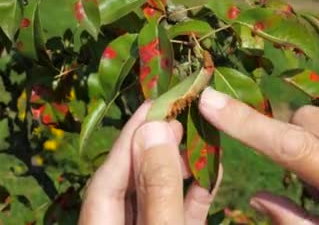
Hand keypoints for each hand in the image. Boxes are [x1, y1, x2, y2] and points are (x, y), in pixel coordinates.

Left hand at [79, 102, 221, 224]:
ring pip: (157, 197)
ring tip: (199, 144)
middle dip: (155, 149)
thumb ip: (159, 187)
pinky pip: (179, 215)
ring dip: (178, 169)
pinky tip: (213, 173)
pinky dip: (194, 194)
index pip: (106, 178)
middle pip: (130, 183)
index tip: (155, 104)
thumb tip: (155, 128)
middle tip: (179, 119)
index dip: (130, 138)